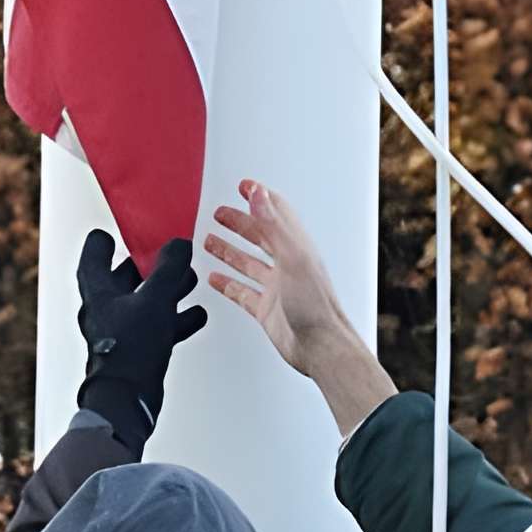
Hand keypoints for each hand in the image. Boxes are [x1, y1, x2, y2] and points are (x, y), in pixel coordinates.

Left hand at [74, 231, 205, 450]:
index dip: (111, 238)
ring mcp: (120, 328)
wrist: (127, 399)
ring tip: (189, 282)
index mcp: (98, 287)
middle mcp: (105, 306)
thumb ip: (170, 269)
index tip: (129, 230)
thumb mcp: (156, 299)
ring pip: (144, 300)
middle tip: (170, 256)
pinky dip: (175, 318)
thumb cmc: (130, 350)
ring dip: (167, 290)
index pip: (95, 250)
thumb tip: (179, 245)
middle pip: (126, 274)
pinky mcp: (135, 349)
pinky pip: (157, 325)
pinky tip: (195, 315)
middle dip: (151, 264)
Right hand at [205, 180, 396, 431]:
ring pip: (247, 263)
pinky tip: (215, 279)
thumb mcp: (292, 257)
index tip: (243, 186)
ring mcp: (276, 288)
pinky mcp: (266, 310)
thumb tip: (259, 194)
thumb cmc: (315, 305)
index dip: (259, 198)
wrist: (321, 346)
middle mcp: (286, 265)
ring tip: (210, 239)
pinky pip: (242, 292)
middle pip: (259, 236)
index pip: (276, 213)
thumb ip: (274, 223)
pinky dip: (227, 283)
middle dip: (239, 222)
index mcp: (296, 247)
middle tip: (219, 213)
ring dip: (229, 250)